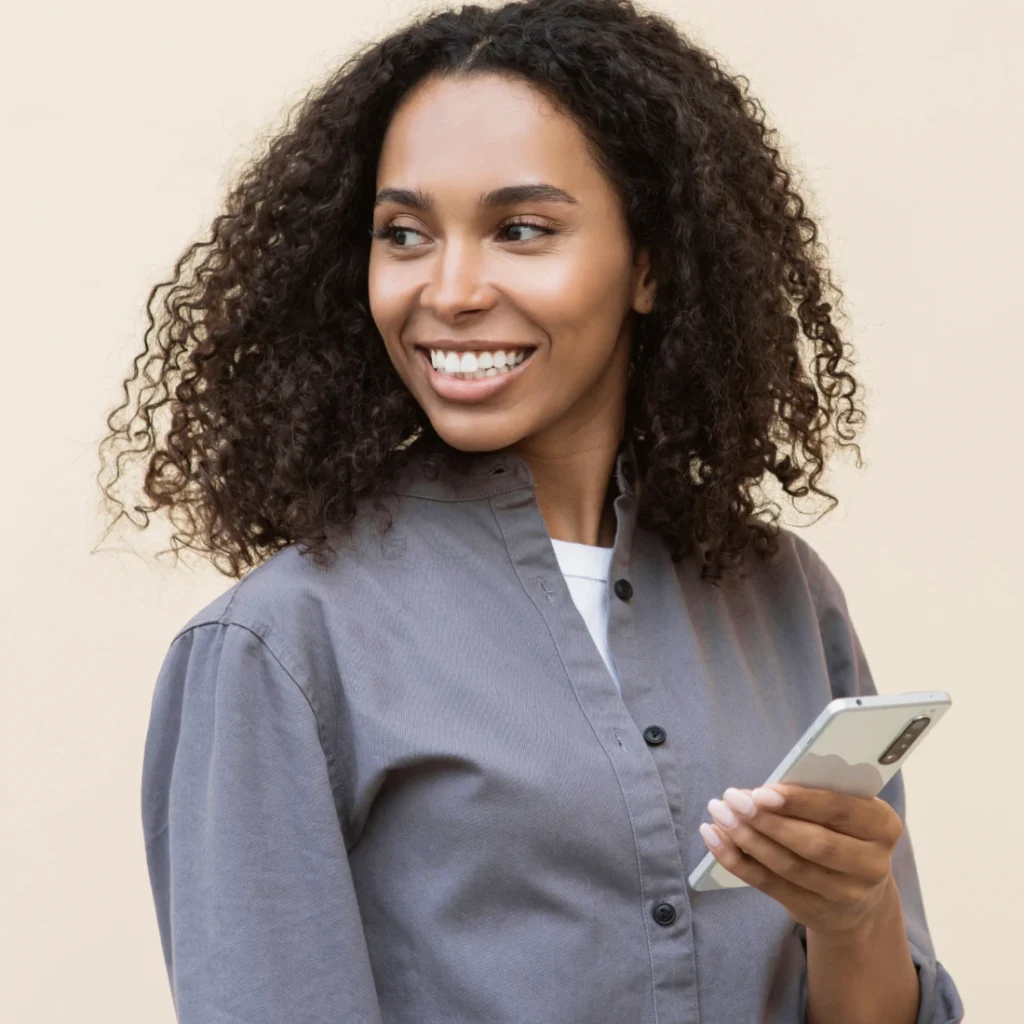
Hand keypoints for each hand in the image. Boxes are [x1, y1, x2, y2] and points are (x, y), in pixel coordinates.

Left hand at [698, 783, 903, 938]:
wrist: (859, 897)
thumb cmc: (843, 834)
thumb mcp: (845, 812)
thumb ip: (814, 798)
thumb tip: (761, 790)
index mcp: (883, 826)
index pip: (840, 810)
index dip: (799, 801)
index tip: (761, 792)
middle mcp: (871, 864)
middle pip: (814, 843)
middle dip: (767, 821)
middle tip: (732, 799)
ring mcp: (845, 894)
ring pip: (788, 866)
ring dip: (746, 838)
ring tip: (719, 814)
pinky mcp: (815, 912)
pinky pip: (769, 885)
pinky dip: (736, 860)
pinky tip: (714, 837)